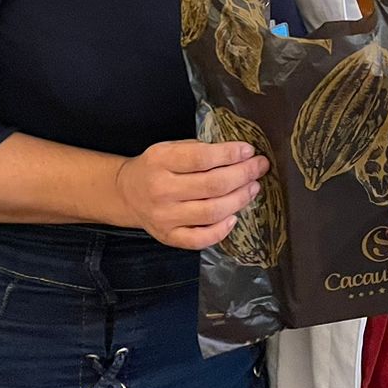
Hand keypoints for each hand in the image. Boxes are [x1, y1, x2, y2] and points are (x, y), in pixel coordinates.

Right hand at [113, 139, 267, 249]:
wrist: (127, 194)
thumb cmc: (156, 167)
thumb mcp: (169, 148)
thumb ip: (198, 150)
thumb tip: (238, 155)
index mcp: (160, 161)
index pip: (202, 158)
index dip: (230, 154)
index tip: (249, 150)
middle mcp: (161, 190)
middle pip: (212, 185)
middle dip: (243, 174)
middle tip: (259, 167)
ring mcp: (165, 217)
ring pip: (212, 211)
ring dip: (240, 199)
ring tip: (253, 187)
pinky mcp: (169, 237)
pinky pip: (201, 239)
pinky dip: (222, 230)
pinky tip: (235, 217)